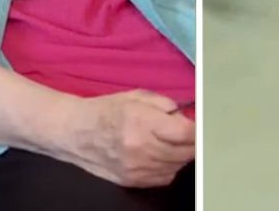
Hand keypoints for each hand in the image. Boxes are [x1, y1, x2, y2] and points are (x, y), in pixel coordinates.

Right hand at [63, 89, 196, 187]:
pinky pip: (165, 177)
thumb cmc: (107, 110)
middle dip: (193, 143)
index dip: (199, 131)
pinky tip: (162, 154)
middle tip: (191, 133)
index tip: (203, 126)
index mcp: (142, 122)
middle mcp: (141, 148)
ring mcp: (137, 169)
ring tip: (173, 142)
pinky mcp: (134, 181)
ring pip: (177, 166)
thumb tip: (188, 118)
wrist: (76, 133)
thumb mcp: (137, 96)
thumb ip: (166, 105)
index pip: (185, 134)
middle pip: (185, 153)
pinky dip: (170, 166)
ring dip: (182, 155)